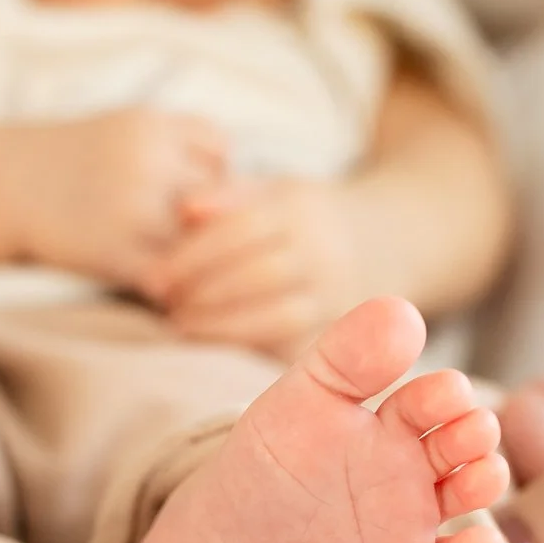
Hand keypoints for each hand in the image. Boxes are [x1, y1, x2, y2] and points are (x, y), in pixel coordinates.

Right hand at [6, 108, 228, 288]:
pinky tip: (165, 286)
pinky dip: (175, 286)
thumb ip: (176, 140)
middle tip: (196, 235)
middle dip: (211, 216)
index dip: (215, 174)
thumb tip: (235, 174)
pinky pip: (169, 278)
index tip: (198, 191)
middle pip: (216, 195)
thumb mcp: (123, 126)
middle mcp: (148, 163)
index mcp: (152, 125)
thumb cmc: (68, 160)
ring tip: (183, 263)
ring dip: (197, 254)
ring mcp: (133, 210)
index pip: (219, 150)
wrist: (2, 186)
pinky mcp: (116, 253)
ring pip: (199, 240)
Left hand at [144, 176, 362, 357]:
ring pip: (276, 318)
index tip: (155, 276)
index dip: (192, 257)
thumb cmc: (309, 216)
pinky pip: (293, 349)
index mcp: (302, 210)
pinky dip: (250, 352)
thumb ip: (229, 196)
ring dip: (220, 327)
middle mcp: (323, 254)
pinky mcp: (339, 333)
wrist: (388, 243)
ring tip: (181, 325)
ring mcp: (336, 297)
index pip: (240, 231)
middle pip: (256, 276)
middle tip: (163, 303)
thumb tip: (184, 209)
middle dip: (201, 293)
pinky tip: (216, 348)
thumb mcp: (277, 190)